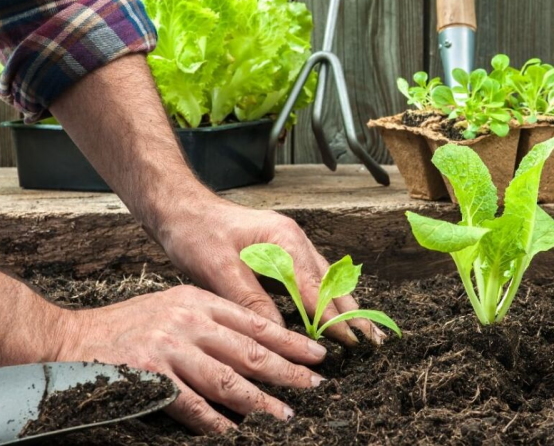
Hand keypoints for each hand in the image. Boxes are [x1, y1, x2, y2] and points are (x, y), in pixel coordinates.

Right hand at [56, 284, 325, 432]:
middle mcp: (187, 320)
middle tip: (315, 385)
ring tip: (285, 415)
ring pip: (227, 379)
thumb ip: (208, 322)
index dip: (289, 340)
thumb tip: (252, 348)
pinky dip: (215, 421)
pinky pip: (192, 405)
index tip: (316, 354)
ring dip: (259, 401)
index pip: (254, 321)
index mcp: (197, 300)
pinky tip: (233, 432)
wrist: (71, 339)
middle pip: (249, 349)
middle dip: (287, 370)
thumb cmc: (126, 326)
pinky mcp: (150, 376)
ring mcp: (169, 348)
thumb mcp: (172, 307)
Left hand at [154, 199, 383, 345]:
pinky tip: (330, 315)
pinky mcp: (279, 252)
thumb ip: (251, 300)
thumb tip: (279, 334)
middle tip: (373, 342)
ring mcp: (288, 244)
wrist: (180, 209)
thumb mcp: (219, 269)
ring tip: (362, 333)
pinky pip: (310, 278)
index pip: (316, 288)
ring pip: (324, 280)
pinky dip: (323, 298)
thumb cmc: (196, 233)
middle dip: (351, 313)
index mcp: (284, 239)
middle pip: (330, 282)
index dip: (334, 318)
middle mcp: (293, 240)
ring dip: (341, 306)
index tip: (353, 343)